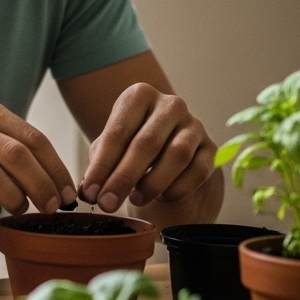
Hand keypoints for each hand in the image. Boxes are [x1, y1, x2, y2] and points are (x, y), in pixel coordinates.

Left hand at [79, 83, 214, 213]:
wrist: (167, 148)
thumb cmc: (130, 145)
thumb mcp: (112, 147)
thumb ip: (100, 164)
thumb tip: (89, 190)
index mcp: (139, 96)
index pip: (118, 132)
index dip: (102, 166)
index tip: (89, 193)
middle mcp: (170, 105)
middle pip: (147, 143)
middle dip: (123, 178)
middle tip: (108, 203)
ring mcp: (193, 124)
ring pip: (177, 155)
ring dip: (153, 183)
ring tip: (135, 200)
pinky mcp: (210, 148)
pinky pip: (198, 171)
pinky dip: (177, 188)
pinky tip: (161, 197)